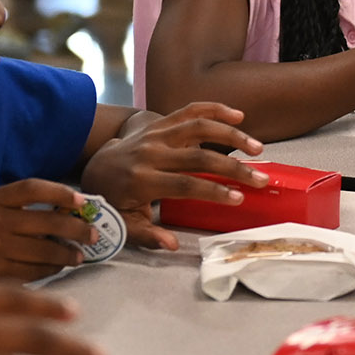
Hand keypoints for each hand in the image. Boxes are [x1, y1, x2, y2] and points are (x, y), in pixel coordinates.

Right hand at [0, 179, 98, 281]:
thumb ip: (20, 212)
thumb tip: (70, 212)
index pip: (32, 188)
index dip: (61, 192)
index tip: (82, 200)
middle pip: (48, 221)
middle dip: (78, 228)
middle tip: (93, 234)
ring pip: (46, 249)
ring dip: (69, 253)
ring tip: (79, 255)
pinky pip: (37, 271)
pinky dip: (53, 269)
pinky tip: (59, 268)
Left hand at [81, 103, 268, 252]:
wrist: (94, 166)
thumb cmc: (113, 201)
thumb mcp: (123, 224)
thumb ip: (146, 235)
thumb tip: (171, 245)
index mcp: (141, 180)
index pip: (184, 184)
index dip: (213, 191)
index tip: (238, 199)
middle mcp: (150, 153)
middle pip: (198, 156)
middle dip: (233, 168)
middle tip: (260, 179)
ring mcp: (156, 134)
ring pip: (198, 127)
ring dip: (231, 136)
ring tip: (257, 148)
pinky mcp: (160, 123)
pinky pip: (189, 111)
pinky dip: (214, 109)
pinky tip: (238, 116)